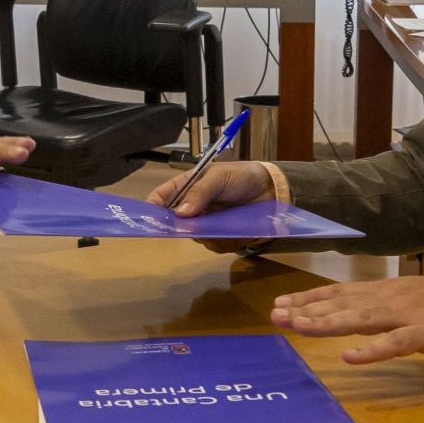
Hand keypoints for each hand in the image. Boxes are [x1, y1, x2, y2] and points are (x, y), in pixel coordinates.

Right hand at [144, 161, 276, 254]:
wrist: (272, 189)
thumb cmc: (242, 176)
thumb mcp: (219, 177)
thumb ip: (200, 192)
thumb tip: (180, 213)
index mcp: (187, 187)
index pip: (161, 197)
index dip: (153, 208)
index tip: (151, 219)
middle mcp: (193, 207)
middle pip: (175, 223)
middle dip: (181, 227)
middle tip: (192, 226)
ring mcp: (207, 223)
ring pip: (194, 237)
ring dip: (204, 234)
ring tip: (220, 224)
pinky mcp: (222, 237)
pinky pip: (213, 246)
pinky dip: (221, 242)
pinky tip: (231, 232)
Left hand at [270, 276, 423, 363]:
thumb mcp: (408, 299)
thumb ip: (381, 306)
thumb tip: (352, 311)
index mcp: (385, 292)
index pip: (339, 293)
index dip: (309, 298)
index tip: (281, 302)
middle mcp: (389, 299)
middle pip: (342, 304)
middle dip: (308, 309)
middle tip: (276, 314)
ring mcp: (406, 315)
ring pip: (360, 319)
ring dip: (328, 323)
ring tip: (299, 327)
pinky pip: (394, 344)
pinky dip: (372, 351)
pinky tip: (350, 358)